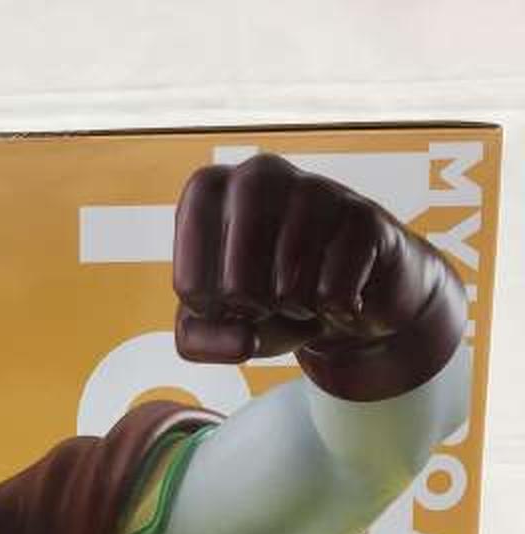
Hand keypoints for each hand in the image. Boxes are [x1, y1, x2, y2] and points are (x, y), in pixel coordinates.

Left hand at [173, 153, 465, 399]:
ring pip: (286, 290)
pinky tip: (344, 290)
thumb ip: (198, 341)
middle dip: (254, 313)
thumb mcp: (217, 327)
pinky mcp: (362, 214)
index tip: (228, 298)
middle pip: (235, 288)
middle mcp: (256, 174)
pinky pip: (333, 291)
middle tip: (271, 298)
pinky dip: (336, 309)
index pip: (189, 286)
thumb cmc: (266, 303)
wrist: (343, 300)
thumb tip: (242, 341)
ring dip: (296, 311)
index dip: (213, 315)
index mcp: (207, 191)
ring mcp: (313, 188)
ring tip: (306, 290)